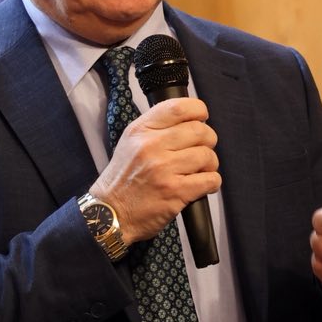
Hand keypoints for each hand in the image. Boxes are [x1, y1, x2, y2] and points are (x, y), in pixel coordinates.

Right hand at [91, 98, 218, 242]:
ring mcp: (164, 169)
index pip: (179, 107)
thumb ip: (155, 128)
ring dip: (209, 165)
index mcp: (141, 131)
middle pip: (200, 131)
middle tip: (201, 151)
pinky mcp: (175, 191)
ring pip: (207, 156)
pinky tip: (201, 185)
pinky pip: (210, 179)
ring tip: (199, 171)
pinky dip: (211, 183)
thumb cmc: (122, 181)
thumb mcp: (130, 143)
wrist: (110, 214)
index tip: (202, 119)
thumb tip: (189, 120)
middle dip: (208, 141)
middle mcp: (152, 146)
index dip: (198, 111)